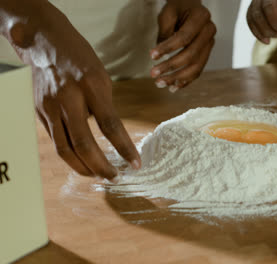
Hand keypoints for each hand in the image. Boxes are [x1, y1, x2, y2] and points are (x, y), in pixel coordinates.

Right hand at [15, 4, 140, 178]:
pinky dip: (69, 155)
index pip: (110, 125)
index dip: (124, 148)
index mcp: (91, 86)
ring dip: (83, 168)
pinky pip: (55, 140)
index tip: (135, 163)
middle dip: (101, 166)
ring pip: (65, 148)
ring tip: (98, 175)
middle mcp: (69, 98)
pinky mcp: (39, 112)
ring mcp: (50, 106)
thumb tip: (111, 133)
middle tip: (115, 176)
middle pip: (84, 143)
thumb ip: (104, 105)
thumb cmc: (79, 57)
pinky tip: (81, 162)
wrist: (44, 41)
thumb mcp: (100, 76)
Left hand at [150, 0, 215, 91]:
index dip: (168, 48)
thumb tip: (160, 56)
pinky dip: (186, 81)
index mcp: (201, 17)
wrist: (190, 6)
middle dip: (171, 67)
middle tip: (153, 74)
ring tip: (161, 84)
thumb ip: (165, 32)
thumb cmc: (177, 8)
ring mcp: (210, 44)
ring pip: (196, 67)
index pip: (184, 37)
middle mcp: (209, 31)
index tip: (151, 56)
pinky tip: (173, 87)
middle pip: (191, 55)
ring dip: (177, 78)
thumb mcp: (168, 13)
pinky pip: (198, 70)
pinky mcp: (207, 54)